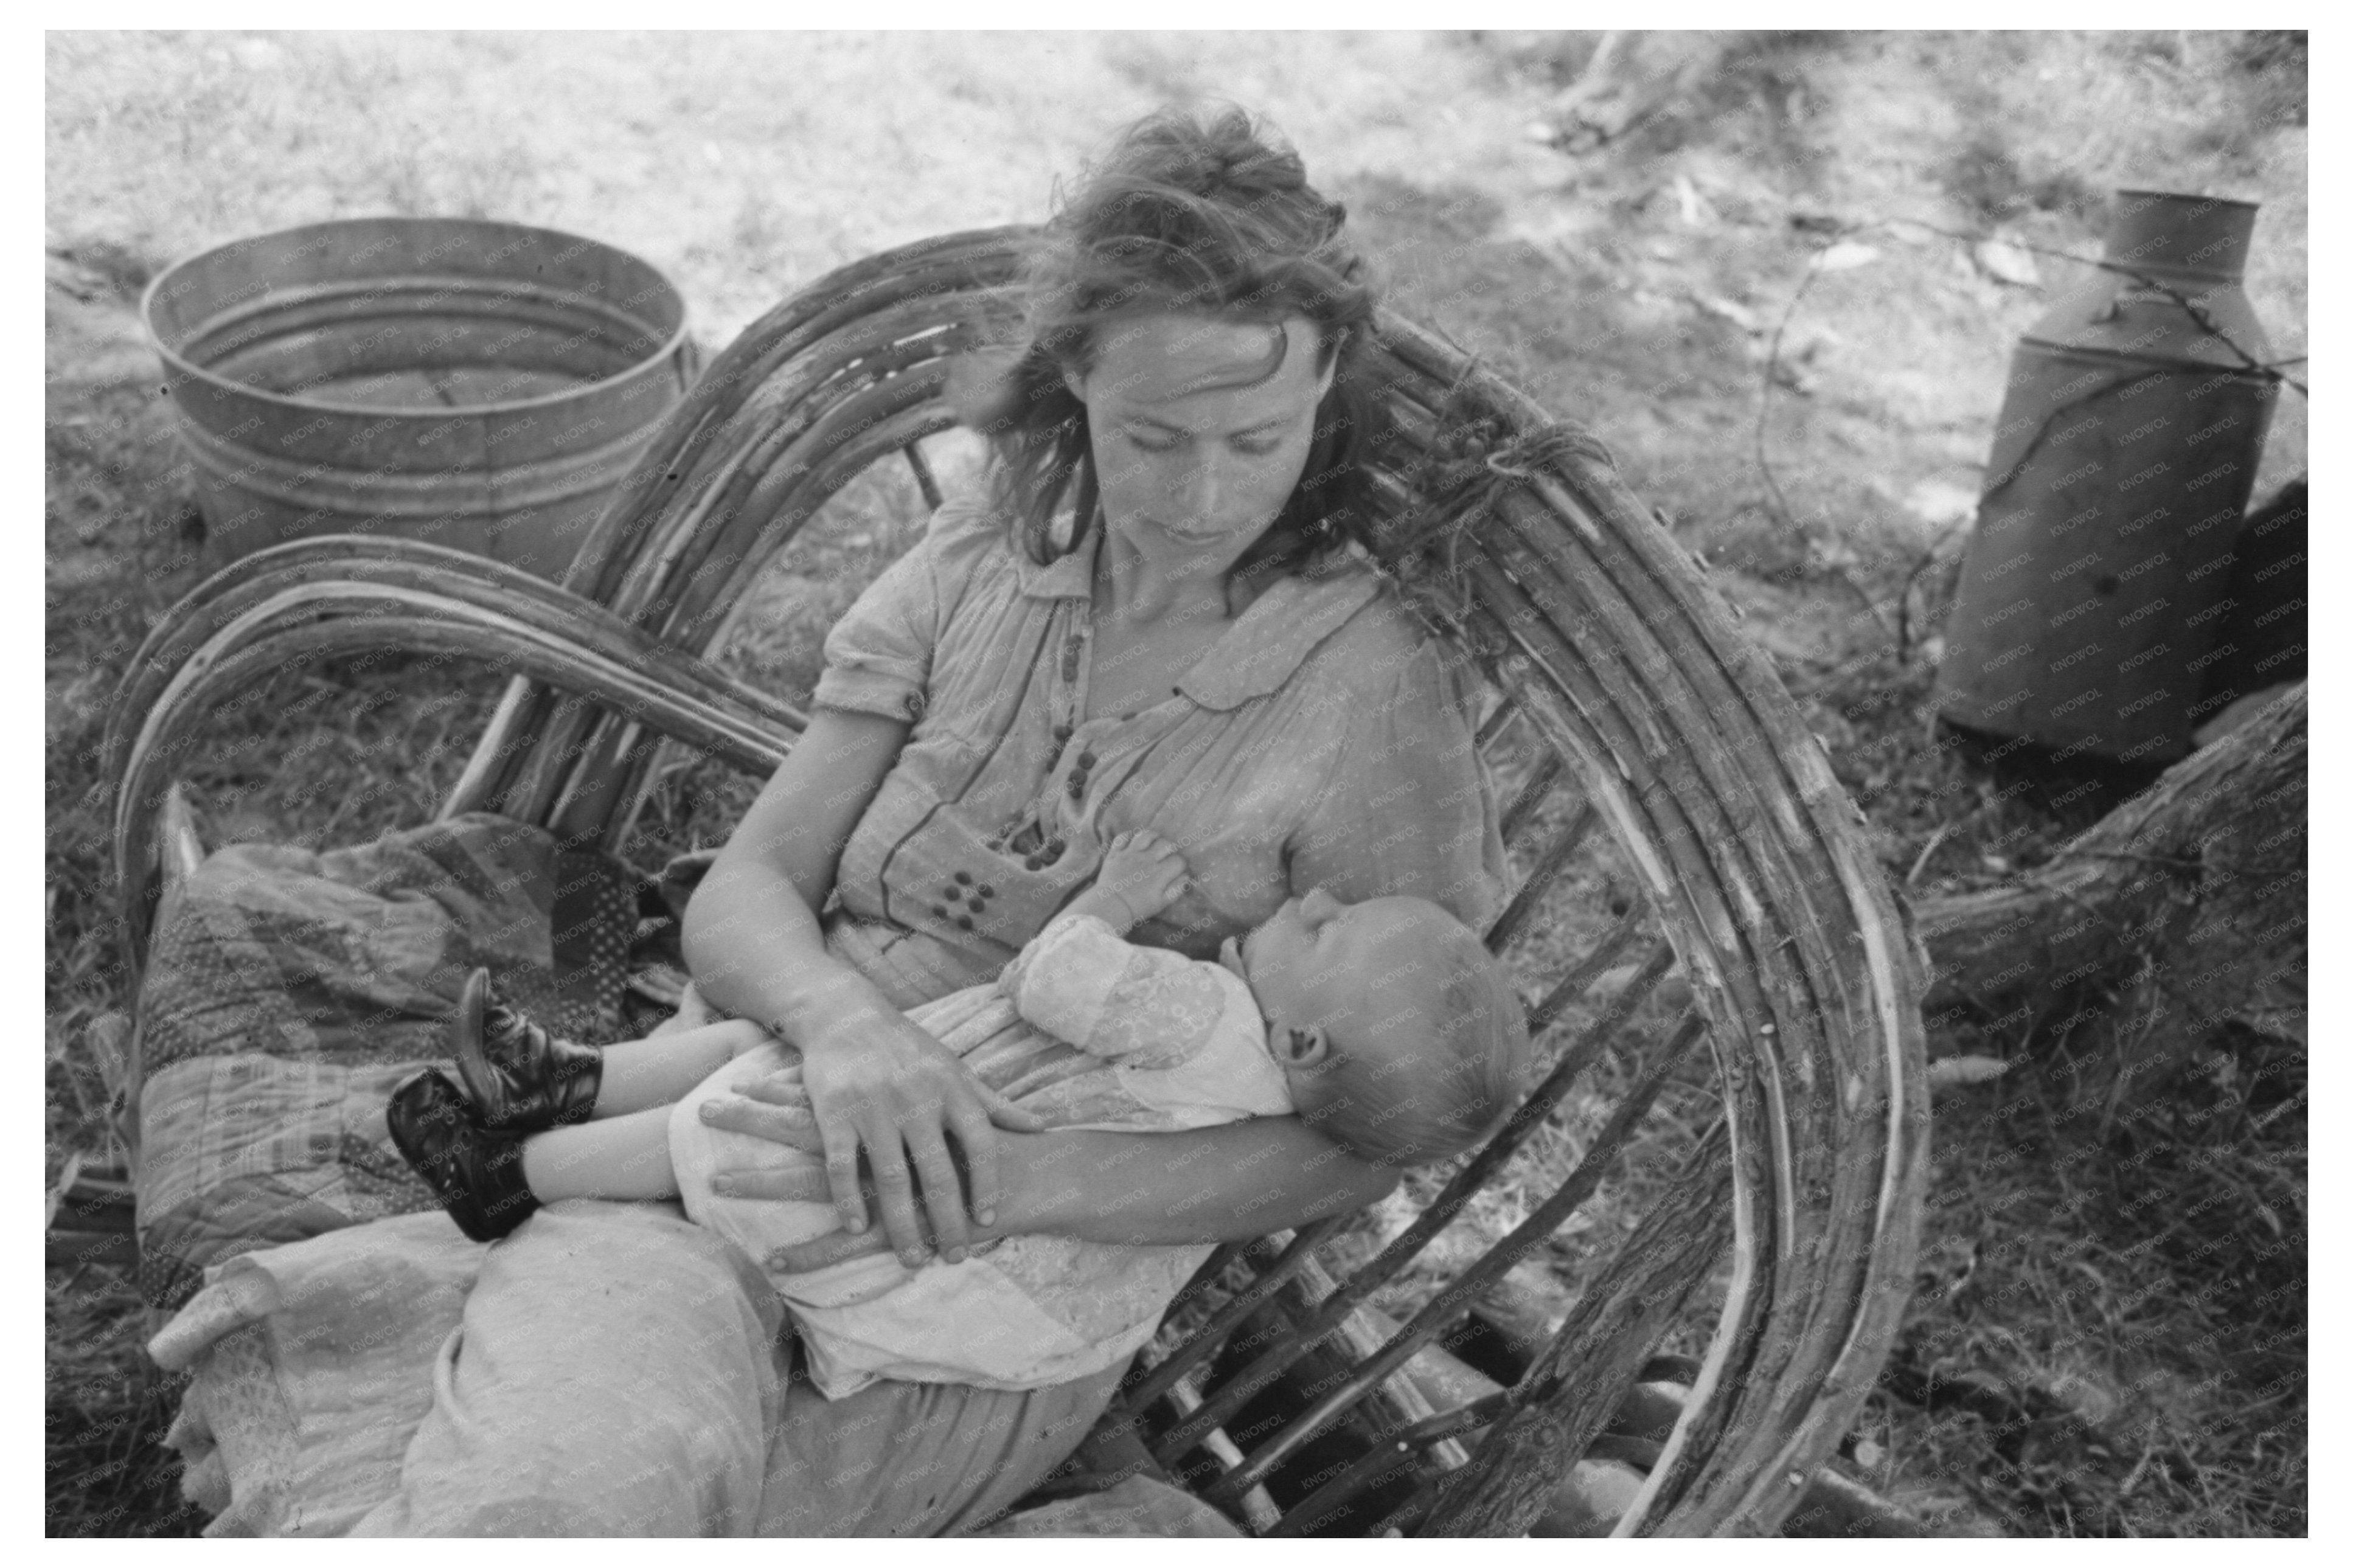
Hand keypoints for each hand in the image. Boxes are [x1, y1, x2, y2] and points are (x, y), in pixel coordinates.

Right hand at [757, 983, 1044, 1264]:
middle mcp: (916, 1100)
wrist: (846, 1017)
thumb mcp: (957, 1069)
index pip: (981, 1143)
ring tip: (914, 1259)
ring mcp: (874, 1109)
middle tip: (955, 1257)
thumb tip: (1043, 1127)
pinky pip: (842, 1166)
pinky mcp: (835, 1114)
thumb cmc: (909, 1049)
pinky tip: (860, 1229)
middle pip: (938, 1173)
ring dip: (903, 1225)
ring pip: (891, 1178)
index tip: (989, 1219)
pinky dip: (848, 1200)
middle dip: (949, 1221)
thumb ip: (995, 1104)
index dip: (988, 1183)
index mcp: (952, 1090)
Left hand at [1085, 829, 1189, 929]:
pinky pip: (1123, 836)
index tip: (1178, 869)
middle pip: (1165, 844)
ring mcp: (1130, 854)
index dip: (1181, 864)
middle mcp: (1147, 859)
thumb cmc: (1138, 907)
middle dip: (1170, 848)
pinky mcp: (1115, 853)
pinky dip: (1129, 836)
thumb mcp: (1161, 903)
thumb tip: (1186, 876)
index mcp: (1160, 873)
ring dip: (1152, 836)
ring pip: (1145, 835)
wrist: (1109, 907)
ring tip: (1153, 843)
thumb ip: (1176, 889)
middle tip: (1166, 855)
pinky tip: (1133, 842)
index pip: (1179, 860)